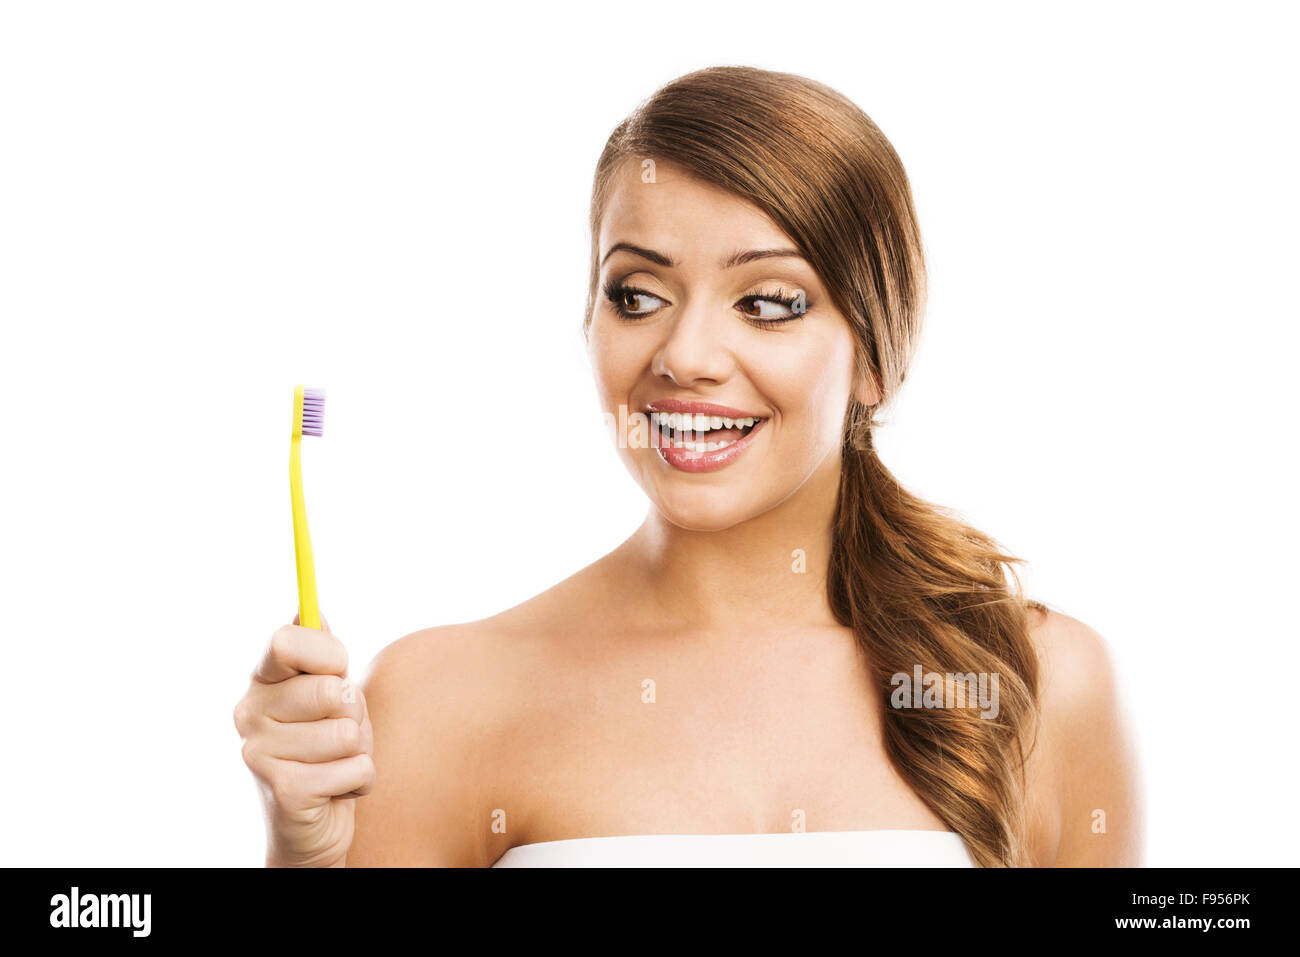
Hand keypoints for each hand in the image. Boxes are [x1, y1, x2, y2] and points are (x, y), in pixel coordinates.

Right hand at [233, 613, 374, 866]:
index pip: (286, 641)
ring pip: (349, 732)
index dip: (328, 654)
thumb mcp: (328, 696)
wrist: (313, 826)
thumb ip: (321, 656)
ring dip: (360, 750)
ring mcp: (259, 754)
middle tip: (340, 731)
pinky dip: (361, 780)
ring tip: (337, 762)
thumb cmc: (326, 750)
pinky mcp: (285, 791)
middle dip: (354, 713)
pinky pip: (357, 768)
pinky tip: (337, 790)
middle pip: (330, 690)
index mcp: (261, 682)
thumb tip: (312, 611)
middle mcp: (249, 714)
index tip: (337, 670)